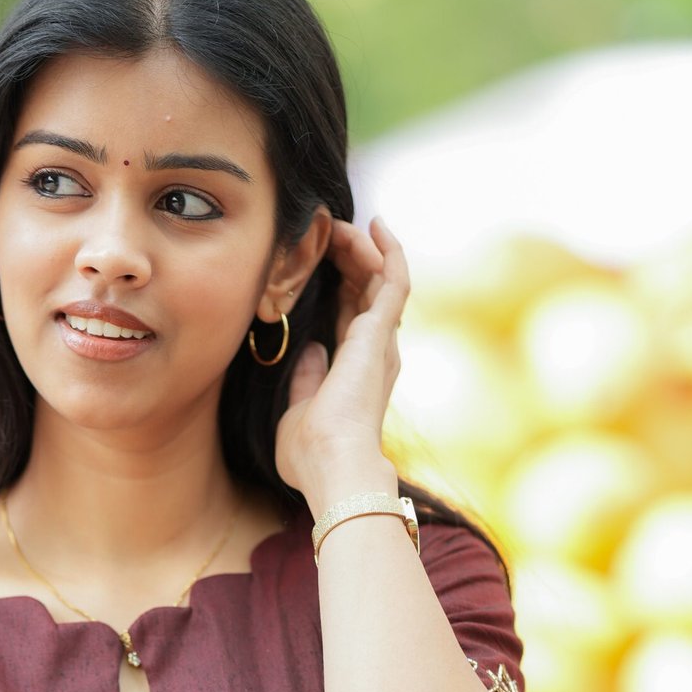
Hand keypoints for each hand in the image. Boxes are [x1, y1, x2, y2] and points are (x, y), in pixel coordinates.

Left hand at [273, 216, 411, 506]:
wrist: (333, 467)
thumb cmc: (313, 455)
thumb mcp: (298, 412)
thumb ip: (306, 382)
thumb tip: (311, 352)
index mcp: (357, 371)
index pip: (351, 316)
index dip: (340, 285)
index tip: (318, 263)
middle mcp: (376, 353)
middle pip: (367, 290)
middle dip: (348, 259)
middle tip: (325, 234)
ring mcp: (382, 342)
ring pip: (380, 279)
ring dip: (362, 248)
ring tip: (339, 224)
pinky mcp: (381, 333)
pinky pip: (392, 279)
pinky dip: (387, 251)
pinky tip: (374, 225)